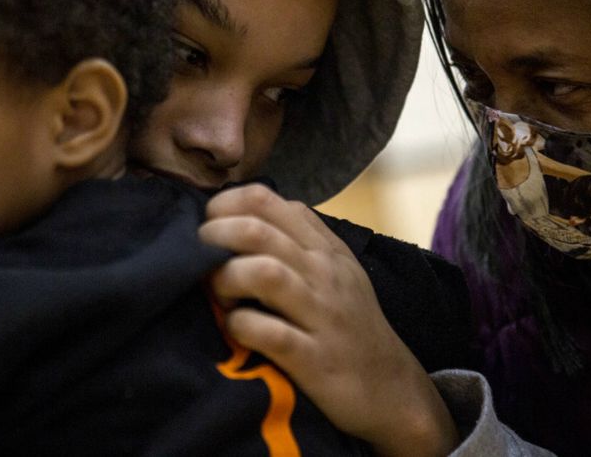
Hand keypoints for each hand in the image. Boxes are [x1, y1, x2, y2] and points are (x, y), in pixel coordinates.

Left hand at [200, 184, 458, 456]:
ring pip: (263, 272)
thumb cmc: (350, 325)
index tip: (208, 225)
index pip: (265, 199)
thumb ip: (298, 238)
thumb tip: (244, 213)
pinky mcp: (315, 359)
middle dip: (214, 237)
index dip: (223, 205)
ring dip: (226, 278)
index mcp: (323, 247)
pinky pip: (269, 332)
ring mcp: (321, 315)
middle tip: (198, 258)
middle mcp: (323, 273)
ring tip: (219, 294)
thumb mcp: (335, 271)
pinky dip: (240, 326)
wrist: (392, 390)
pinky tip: (235, 329)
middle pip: (256, 230)